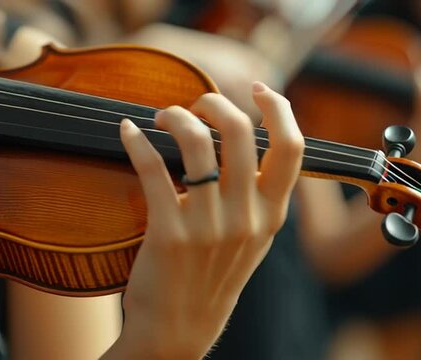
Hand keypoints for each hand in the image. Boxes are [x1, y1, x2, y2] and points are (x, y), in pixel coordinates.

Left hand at [103, 83, 303, 357]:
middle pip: (240, 134)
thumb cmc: (211, 279)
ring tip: (160, 118)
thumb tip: (243, 143)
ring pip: (197, 143)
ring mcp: (208, 227)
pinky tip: (129, 133)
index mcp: (271, 216)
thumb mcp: (250, 240)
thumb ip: (256, 197)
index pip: (292, 148)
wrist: (178, 331)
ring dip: (174, 117)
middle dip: (214, 103)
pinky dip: (137, 142)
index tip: (259, 90)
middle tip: (194, 104)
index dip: (279, 109)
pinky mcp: (169, 234)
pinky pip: (154, 169)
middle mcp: (246, 219)